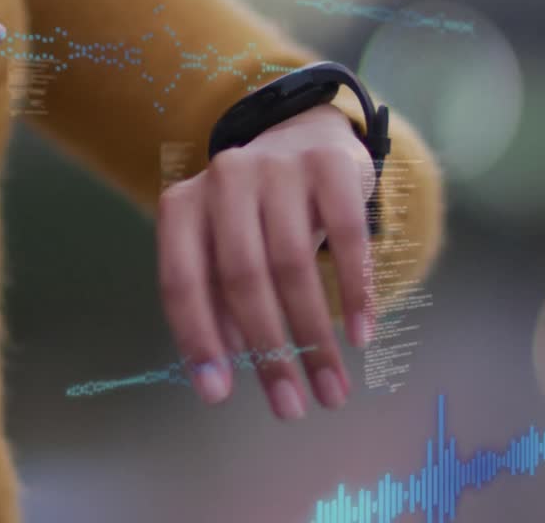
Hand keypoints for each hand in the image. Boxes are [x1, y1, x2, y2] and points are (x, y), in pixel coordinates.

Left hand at [157, 103, 375, 418]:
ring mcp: (277, 165)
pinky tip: (362, 336)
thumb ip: (218, 303)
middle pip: (242, 278)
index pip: (182, 281)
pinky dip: (354, 292)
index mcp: (183, 205)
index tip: (219, 395)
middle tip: (291, 407)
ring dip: (315, 337)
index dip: (198, 341)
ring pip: (293, 264)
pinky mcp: (330, 163)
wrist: (307, 137)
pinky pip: (348, 235)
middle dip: (269, 351)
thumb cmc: (258, 215)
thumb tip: (223, 372)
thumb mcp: (225, 250)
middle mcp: (224, 178)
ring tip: (332, 388)